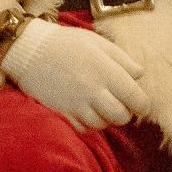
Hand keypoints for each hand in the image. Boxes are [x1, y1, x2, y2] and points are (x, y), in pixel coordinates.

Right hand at [0, 21, 149, 129]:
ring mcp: (77, 104)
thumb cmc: (65, 43)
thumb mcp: (97, 42)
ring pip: (103, 124)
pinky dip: (88, 123)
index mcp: (106, 71)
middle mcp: (94, 90)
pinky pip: (84, 128)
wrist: (28, 50)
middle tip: (119, 103)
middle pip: (122, 117)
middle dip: (125, 113)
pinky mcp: (62, 113)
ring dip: (106, 118)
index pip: (137, 98)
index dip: (142, 105)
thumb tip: (139, 75)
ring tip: (100, 104)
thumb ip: (122, 59)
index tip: (139, 103)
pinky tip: (85, 109)